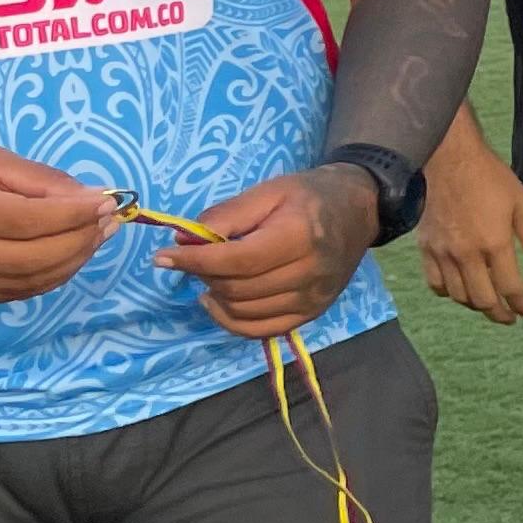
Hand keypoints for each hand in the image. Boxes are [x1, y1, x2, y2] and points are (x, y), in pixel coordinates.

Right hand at [0, 139, 114, 302]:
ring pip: (28, 282)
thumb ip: (43, 182)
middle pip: (34, 259)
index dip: (77, 216)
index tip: (107, 202)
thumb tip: (94, 201)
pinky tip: (67, 256)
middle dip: (81, 242)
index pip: (32, 222)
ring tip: (95, 237)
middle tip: (108, 223)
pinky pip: (12, 293)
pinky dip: (47, 277)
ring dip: (72, 263)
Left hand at [160, 167, 376, 339]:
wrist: (360, 210)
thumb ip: (227, 215)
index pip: (237, 260)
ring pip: (243, 312)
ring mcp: (312, 298)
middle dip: (202, 274)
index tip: (163, 256)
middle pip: (237, 288)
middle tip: (191, 258)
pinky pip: (260, 330)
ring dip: (214, 296)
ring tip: (208, 275)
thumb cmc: (310, 195)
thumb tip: (183, 240)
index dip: (195, 261)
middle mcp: (309, 273)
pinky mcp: (311, 313)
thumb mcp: (268, 191)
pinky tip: (218, 302)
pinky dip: (231, 321)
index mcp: (300, 236)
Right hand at [417, 129, 522, 324]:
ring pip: (458, 296)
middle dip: (499, 313)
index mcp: (494, 244)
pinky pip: (435, 283)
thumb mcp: (522, 205)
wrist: (449, 160)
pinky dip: (448, 294)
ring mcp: (443, 253)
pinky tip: (459, 292)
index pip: (510, 287)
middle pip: (483, 299)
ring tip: (488, 305)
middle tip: (509, 317)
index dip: (521, 305)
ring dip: (475, 306)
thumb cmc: (490, 178)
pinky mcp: (426, 248)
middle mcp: (467, 255)